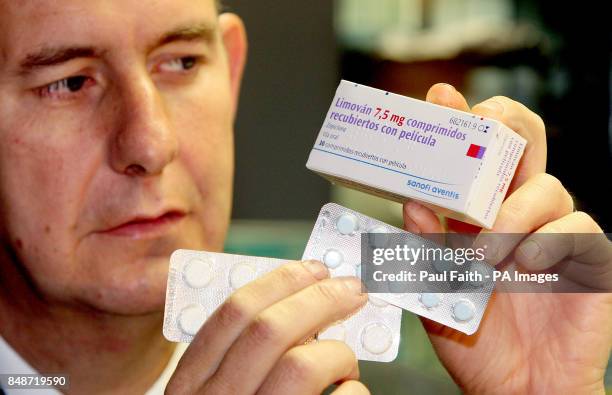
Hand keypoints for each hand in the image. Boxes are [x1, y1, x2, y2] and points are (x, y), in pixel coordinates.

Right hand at [165, 260, 369, 394]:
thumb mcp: (216, 394)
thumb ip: (238, 357)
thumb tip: (294, 308)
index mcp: (190, 387)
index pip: (233, 313)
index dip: (280, 281)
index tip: (312, 268)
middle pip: (271, 328)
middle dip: (319, 298)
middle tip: (351, 290)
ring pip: (304, 365)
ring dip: (337, 350)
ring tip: (346, 356)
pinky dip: (355, 392)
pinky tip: (353, 393)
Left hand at [403, 84, 611, 393]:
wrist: (518, 389)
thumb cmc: (478, 340)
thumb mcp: (436, 290)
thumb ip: (425, 248)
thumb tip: (412, 204)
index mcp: (480, 215)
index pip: (475, 155)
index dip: (462, 121)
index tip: (441, 98)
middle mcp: (519, 213)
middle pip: (525, 142)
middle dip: (502, 126)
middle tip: (479, 132)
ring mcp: (555, 231)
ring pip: (546, 187)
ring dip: (508, 216)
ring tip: (484, 255)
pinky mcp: (588, 256)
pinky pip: (575, 226)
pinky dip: (544, 241)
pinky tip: (523, 266)